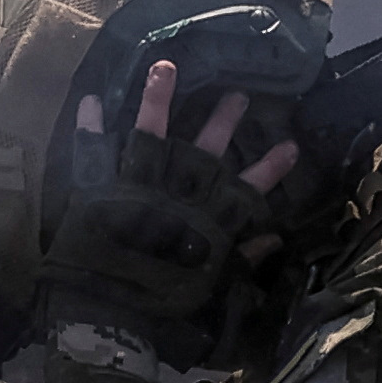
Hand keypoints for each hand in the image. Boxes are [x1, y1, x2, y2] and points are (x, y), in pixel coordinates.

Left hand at [50, 57, 305, 341]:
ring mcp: (138, 188)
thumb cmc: (166, 310)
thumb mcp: (214, 289)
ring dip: (157, 98)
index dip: (269, 169)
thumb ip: (243, 261)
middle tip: (237, 94)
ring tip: (163, 64)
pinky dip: (90, 127)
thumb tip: (274, 240)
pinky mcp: (100, 192)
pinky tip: (90, 99)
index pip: (248, 191)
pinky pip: (93, 153)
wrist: (112, 318)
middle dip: (221, 121)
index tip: (291, 146)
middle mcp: (177, 196)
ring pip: (151, 133)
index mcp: (207, 222)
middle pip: (204, 150)